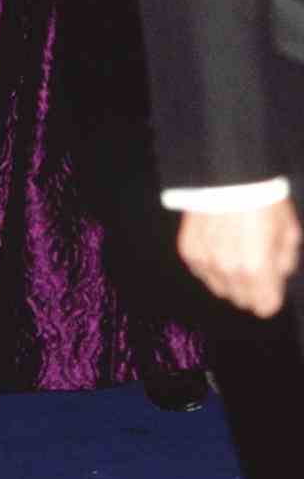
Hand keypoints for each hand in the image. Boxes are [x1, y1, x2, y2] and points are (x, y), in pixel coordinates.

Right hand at [177, 198, 301, 317]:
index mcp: (257, 268)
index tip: (272, 287)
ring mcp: (205, 260)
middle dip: (251, 289)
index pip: (264, 307)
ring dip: (229, 279)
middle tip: (255, 267)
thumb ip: (285, 260)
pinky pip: (200, 271)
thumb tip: (277, 273)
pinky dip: (210, 265)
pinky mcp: (188, 249)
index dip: (271, 297)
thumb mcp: (289, 230)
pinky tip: (218, 247)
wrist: (226, 171)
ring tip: (235, 255)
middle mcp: (229, 269)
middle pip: (241, 300)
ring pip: (219, 289)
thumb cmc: (262, 198)